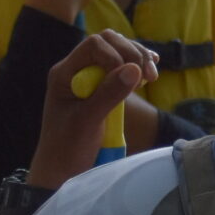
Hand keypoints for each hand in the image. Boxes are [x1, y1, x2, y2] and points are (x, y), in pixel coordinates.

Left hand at [28, 32, 154, 187]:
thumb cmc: (67, 148)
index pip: (94, 45)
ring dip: (138, 59)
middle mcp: (76, 71)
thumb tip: (135, 69)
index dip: (116, 55)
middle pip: (108, 43)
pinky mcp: (102, 90)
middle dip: (131, 53)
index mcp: (65, 73)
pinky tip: (151, 72)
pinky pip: (121, 70)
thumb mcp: (87, 121)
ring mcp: (90, 80)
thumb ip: (109, 94)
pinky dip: (138, 68)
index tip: (129, 78)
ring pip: (118, 53)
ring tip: (152, 76)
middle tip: (149, 76)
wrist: (61, 172)